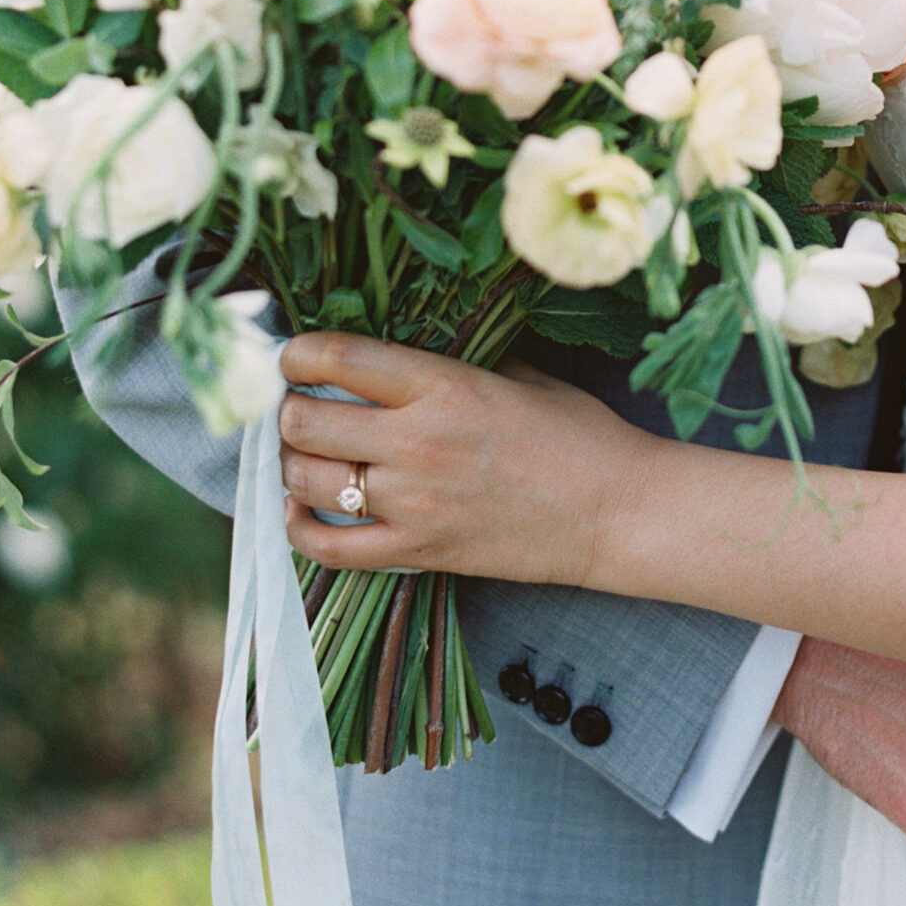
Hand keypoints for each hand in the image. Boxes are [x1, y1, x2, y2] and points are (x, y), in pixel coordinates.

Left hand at [275, 331, 647, 585]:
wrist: (615, 511)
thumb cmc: (579, 434)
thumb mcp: (521, 374)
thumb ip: (455, 363)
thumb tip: (400, 353)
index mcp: (445, 387)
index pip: (340, 359)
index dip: (299, 352)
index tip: (294, 356)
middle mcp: (418, 442)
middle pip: (306, 421)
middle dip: (290, 410)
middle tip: (300, 406)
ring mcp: (413, 504)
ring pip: (306, 481)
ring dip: (292, 463)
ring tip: (304, 453)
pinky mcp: (418, 553)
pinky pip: (330, 549)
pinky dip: (300, 528)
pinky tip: (301, 509)